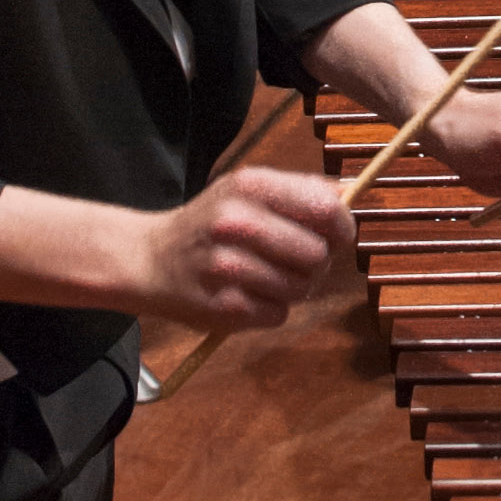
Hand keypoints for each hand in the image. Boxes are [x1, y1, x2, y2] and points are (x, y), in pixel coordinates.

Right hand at [138, 167, 351, 332]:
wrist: (149, 260)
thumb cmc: (211, 223)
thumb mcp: (247, 189)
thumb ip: (300, 190)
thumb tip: (350, 194)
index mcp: (250, 186)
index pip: (324, 209)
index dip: (342, 226)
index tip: (338, 234)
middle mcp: (237, 223)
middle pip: (317, 254)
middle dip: (317, 261)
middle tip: (297, 259)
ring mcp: (229, 268)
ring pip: (301, 288)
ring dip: (294, 287)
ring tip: (267, 275)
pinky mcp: (225, 309)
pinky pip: (279, 314)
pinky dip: (272, 308)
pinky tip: (248, 293)